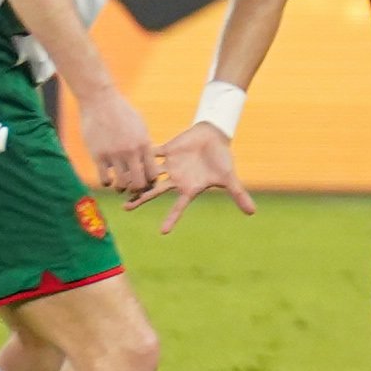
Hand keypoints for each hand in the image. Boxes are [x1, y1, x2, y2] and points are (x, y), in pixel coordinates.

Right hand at [78, 90, 156, 193]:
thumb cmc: (121, 111)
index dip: (150, 181)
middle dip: (137, 189)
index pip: (153, 173)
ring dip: (121, 188)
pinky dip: (107, 182)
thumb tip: (149, 159)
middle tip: (133, 188)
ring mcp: (114, 154)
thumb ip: (144, 143)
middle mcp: (131, 152)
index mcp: (144, 144)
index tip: (146, 180)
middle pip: (139, 183)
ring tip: (119, 186)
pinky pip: (104, 178)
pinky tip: (107, 179)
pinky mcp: (98, 155)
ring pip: (121, 184)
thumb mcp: (140, 126)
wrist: (100, 100)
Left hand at [129, 121, 257, 232]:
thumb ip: (238, 195)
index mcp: (189, 188)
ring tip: (118, 185)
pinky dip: (140, 155)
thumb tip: (252, 213)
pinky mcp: (167, 150)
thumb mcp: (230, 178)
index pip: (178, 207)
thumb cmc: (222, 158)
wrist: (216, 137)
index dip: (172, 219)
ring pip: (148, 173)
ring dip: (134, 178)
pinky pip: (151, 153)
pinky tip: (125, 158)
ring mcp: (170, 165)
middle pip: (155, 191)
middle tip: (125, 208)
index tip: (163, 232)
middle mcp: (176, 179)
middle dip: (140, 199)